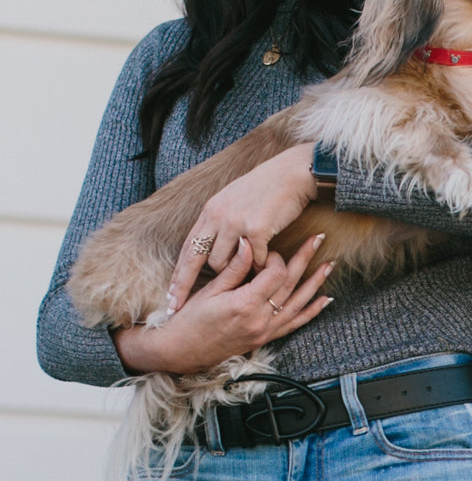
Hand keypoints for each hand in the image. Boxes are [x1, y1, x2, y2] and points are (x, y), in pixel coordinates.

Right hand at [114, 233, 331, 374]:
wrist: (181, 352)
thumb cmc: (190, 320)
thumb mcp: (210, 290)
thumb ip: (234, 268)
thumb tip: (249, 241)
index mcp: (245, 304)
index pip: (275, 274)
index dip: (275, 258)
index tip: (266, 251)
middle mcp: (260, 319)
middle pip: (290, 284)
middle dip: (305, 258)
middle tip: (318, 238)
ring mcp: (265, 331)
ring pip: (298, 303)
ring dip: (316, 282)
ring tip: (330, 264)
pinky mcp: (266, 338)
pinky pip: (295, 324)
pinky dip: (312, 311)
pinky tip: (325, 299)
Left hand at [169, 143, 318, 311]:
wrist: (293, 173)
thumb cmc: (268, 187)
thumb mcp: (234, 199)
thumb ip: (220, 221)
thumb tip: (212, 244)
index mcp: (211, 210)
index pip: (188, 249)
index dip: (178, 275)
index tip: (170, 296)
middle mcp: (218, 217)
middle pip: (200, 261)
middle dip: (187, 286)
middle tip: (179, 307)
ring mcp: (236, 223)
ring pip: (226, 264)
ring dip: (236, 273)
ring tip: (244, 277)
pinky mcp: (257, 229)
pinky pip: (255, 260)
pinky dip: (261, 266)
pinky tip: (268, 265)